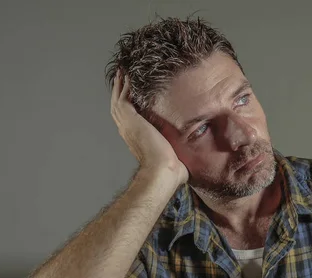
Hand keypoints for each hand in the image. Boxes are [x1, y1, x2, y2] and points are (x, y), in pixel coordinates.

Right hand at [110, 69, 187, 183]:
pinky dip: (123, 86)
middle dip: (120, 91)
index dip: (129, 105)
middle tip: (121, 77)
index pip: (129, 117)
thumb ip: (178, 150)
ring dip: (120, 85)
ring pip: (119, 99)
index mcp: (136, 138)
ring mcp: (127, 124)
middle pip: (119, 105)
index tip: (131, 95)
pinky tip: (127, 75)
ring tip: (122, 72)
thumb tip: (192, 156)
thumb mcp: (174, 156)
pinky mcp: (130, 119)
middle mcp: (128, 130)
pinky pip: (123, 97)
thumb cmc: (170, 170)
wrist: (162, 171)